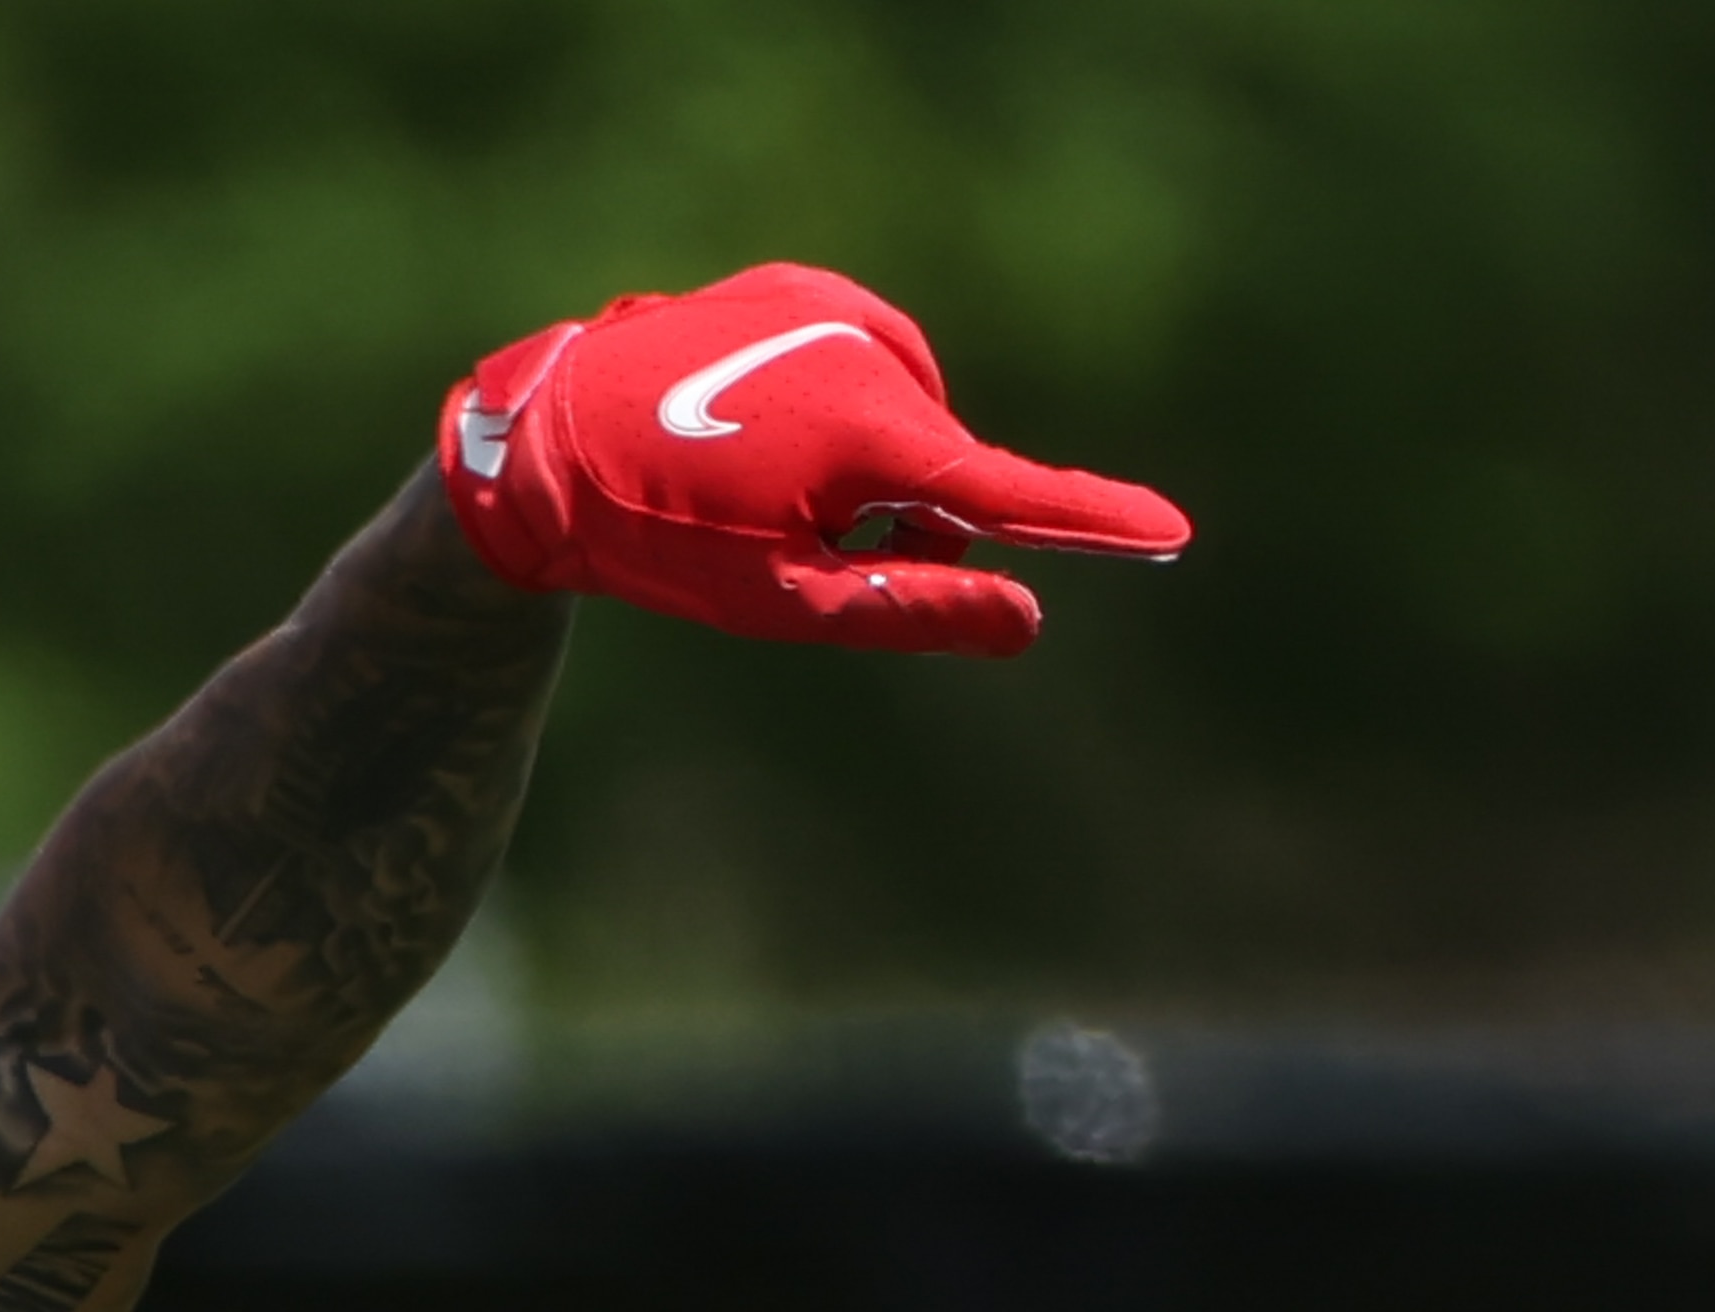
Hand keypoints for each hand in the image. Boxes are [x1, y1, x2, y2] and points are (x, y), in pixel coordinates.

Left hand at [439, 261, 1186, 657]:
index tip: (1170, 534)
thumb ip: (909, 611)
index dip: (1089, 523)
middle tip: (794, 548)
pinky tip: (747, 429)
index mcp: (876, 436)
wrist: (545, 440)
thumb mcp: (783, 601)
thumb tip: (1024, 621)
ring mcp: (837, 308)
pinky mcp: (800, 287)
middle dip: (907, 525)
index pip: (1007, 495)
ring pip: (904, 419)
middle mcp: (874, 352)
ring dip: (865, 466)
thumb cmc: (661, 536)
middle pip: (944, 471)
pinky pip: (857, 365)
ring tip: (754, 482)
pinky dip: (833, 409)